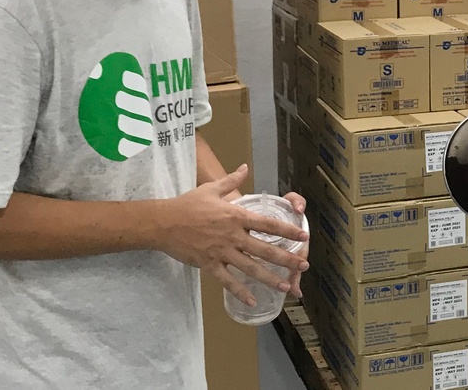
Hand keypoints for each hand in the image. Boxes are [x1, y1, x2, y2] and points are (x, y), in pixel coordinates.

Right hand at [156, 166, 309, 307]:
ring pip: (251, 268)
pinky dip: (241, 292)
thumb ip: (231, 180)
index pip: (268, 224)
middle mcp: (233, 235)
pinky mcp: (210, 264)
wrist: (164, 222)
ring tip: (286, 286)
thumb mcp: (211, 188)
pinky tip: (253, 301)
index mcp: (236, 216)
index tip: (303, 236)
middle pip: (265, 249)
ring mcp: (222, 252)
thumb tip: (244, 167)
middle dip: (286, 258)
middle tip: (303, 265)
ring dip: (270, 278)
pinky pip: (228, 281)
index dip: (287, 230)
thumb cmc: (188, 204)